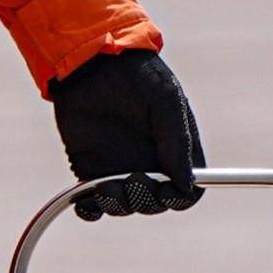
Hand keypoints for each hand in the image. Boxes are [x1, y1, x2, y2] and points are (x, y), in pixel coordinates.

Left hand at [51, 48, 203, 219]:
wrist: (92, 61)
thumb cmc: (138, 75)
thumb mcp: (166, 101)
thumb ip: (177, 141)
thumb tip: (186, 182)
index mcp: (176, 150)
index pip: (186, 190)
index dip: (179, 198)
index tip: (166, 191)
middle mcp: (150, 164)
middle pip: (155, 203)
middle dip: (146, 200)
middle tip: (133, 179)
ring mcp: (119, 169)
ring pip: (125, 206)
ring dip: (118, 205)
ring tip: (107, 188)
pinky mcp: (90, 169)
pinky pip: (92, 202)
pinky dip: (91, 210)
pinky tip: (86, 204)